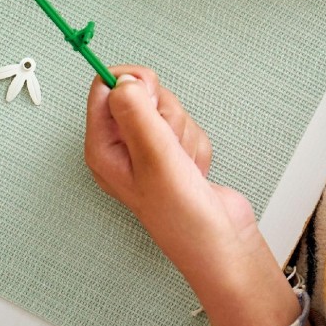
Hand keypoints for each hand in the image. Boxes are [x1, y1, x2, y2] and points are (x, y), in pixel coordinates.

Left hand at [85, 66, 310, 325]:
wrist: (223, 246)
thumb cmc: (182, 218)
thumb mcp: (154, 158)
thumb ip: (135, 111)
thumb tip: (121, 79)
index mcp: (102, 148)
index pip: (104, 88)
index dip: (131, 83)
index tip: (151, 95)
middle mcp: (122, 147)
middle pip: (141, 93)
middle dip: (165, 113)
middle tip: (169, 144)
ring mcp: (150, 150)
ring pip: (168, 110)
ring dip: (183, 134)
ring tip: (183, 165)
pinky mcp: (174, 153)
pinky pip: (187, 127)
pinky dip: (196, 146)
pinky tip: (194, 171)